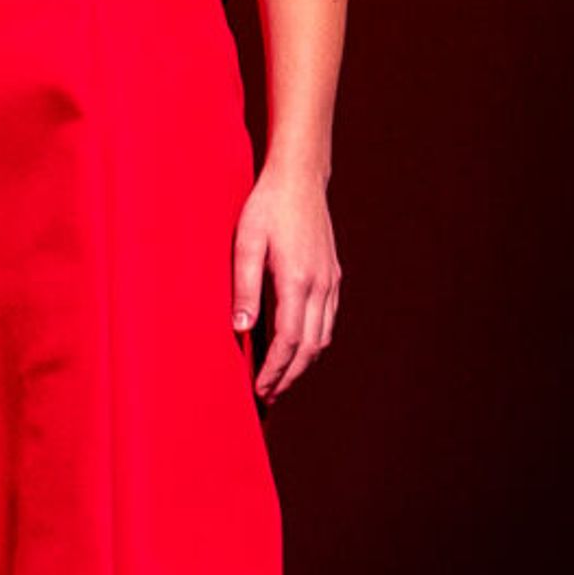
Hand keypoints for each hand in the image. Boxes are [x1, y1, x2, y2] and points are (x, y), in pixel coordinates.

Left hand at [230, 167, 338, 407]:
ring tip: (280, 379)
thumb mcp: (245, 243)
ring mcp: (330, 281)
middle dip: (289, 376)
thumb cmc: (267, 207)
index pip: (289, 340)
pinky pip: (327, 320)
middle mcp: (320, 285)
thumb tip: (241, 329)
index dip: (275, 370)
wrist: (300, 178)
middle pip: (310, 347)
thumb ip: (243, 288)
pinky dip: (314, 342)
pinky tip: (298, 348)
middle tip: (269, 396)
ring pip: (323, 337)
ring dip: (303, 363)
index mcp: (297, 280)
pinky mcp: (332, 276)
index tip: (260, 389)